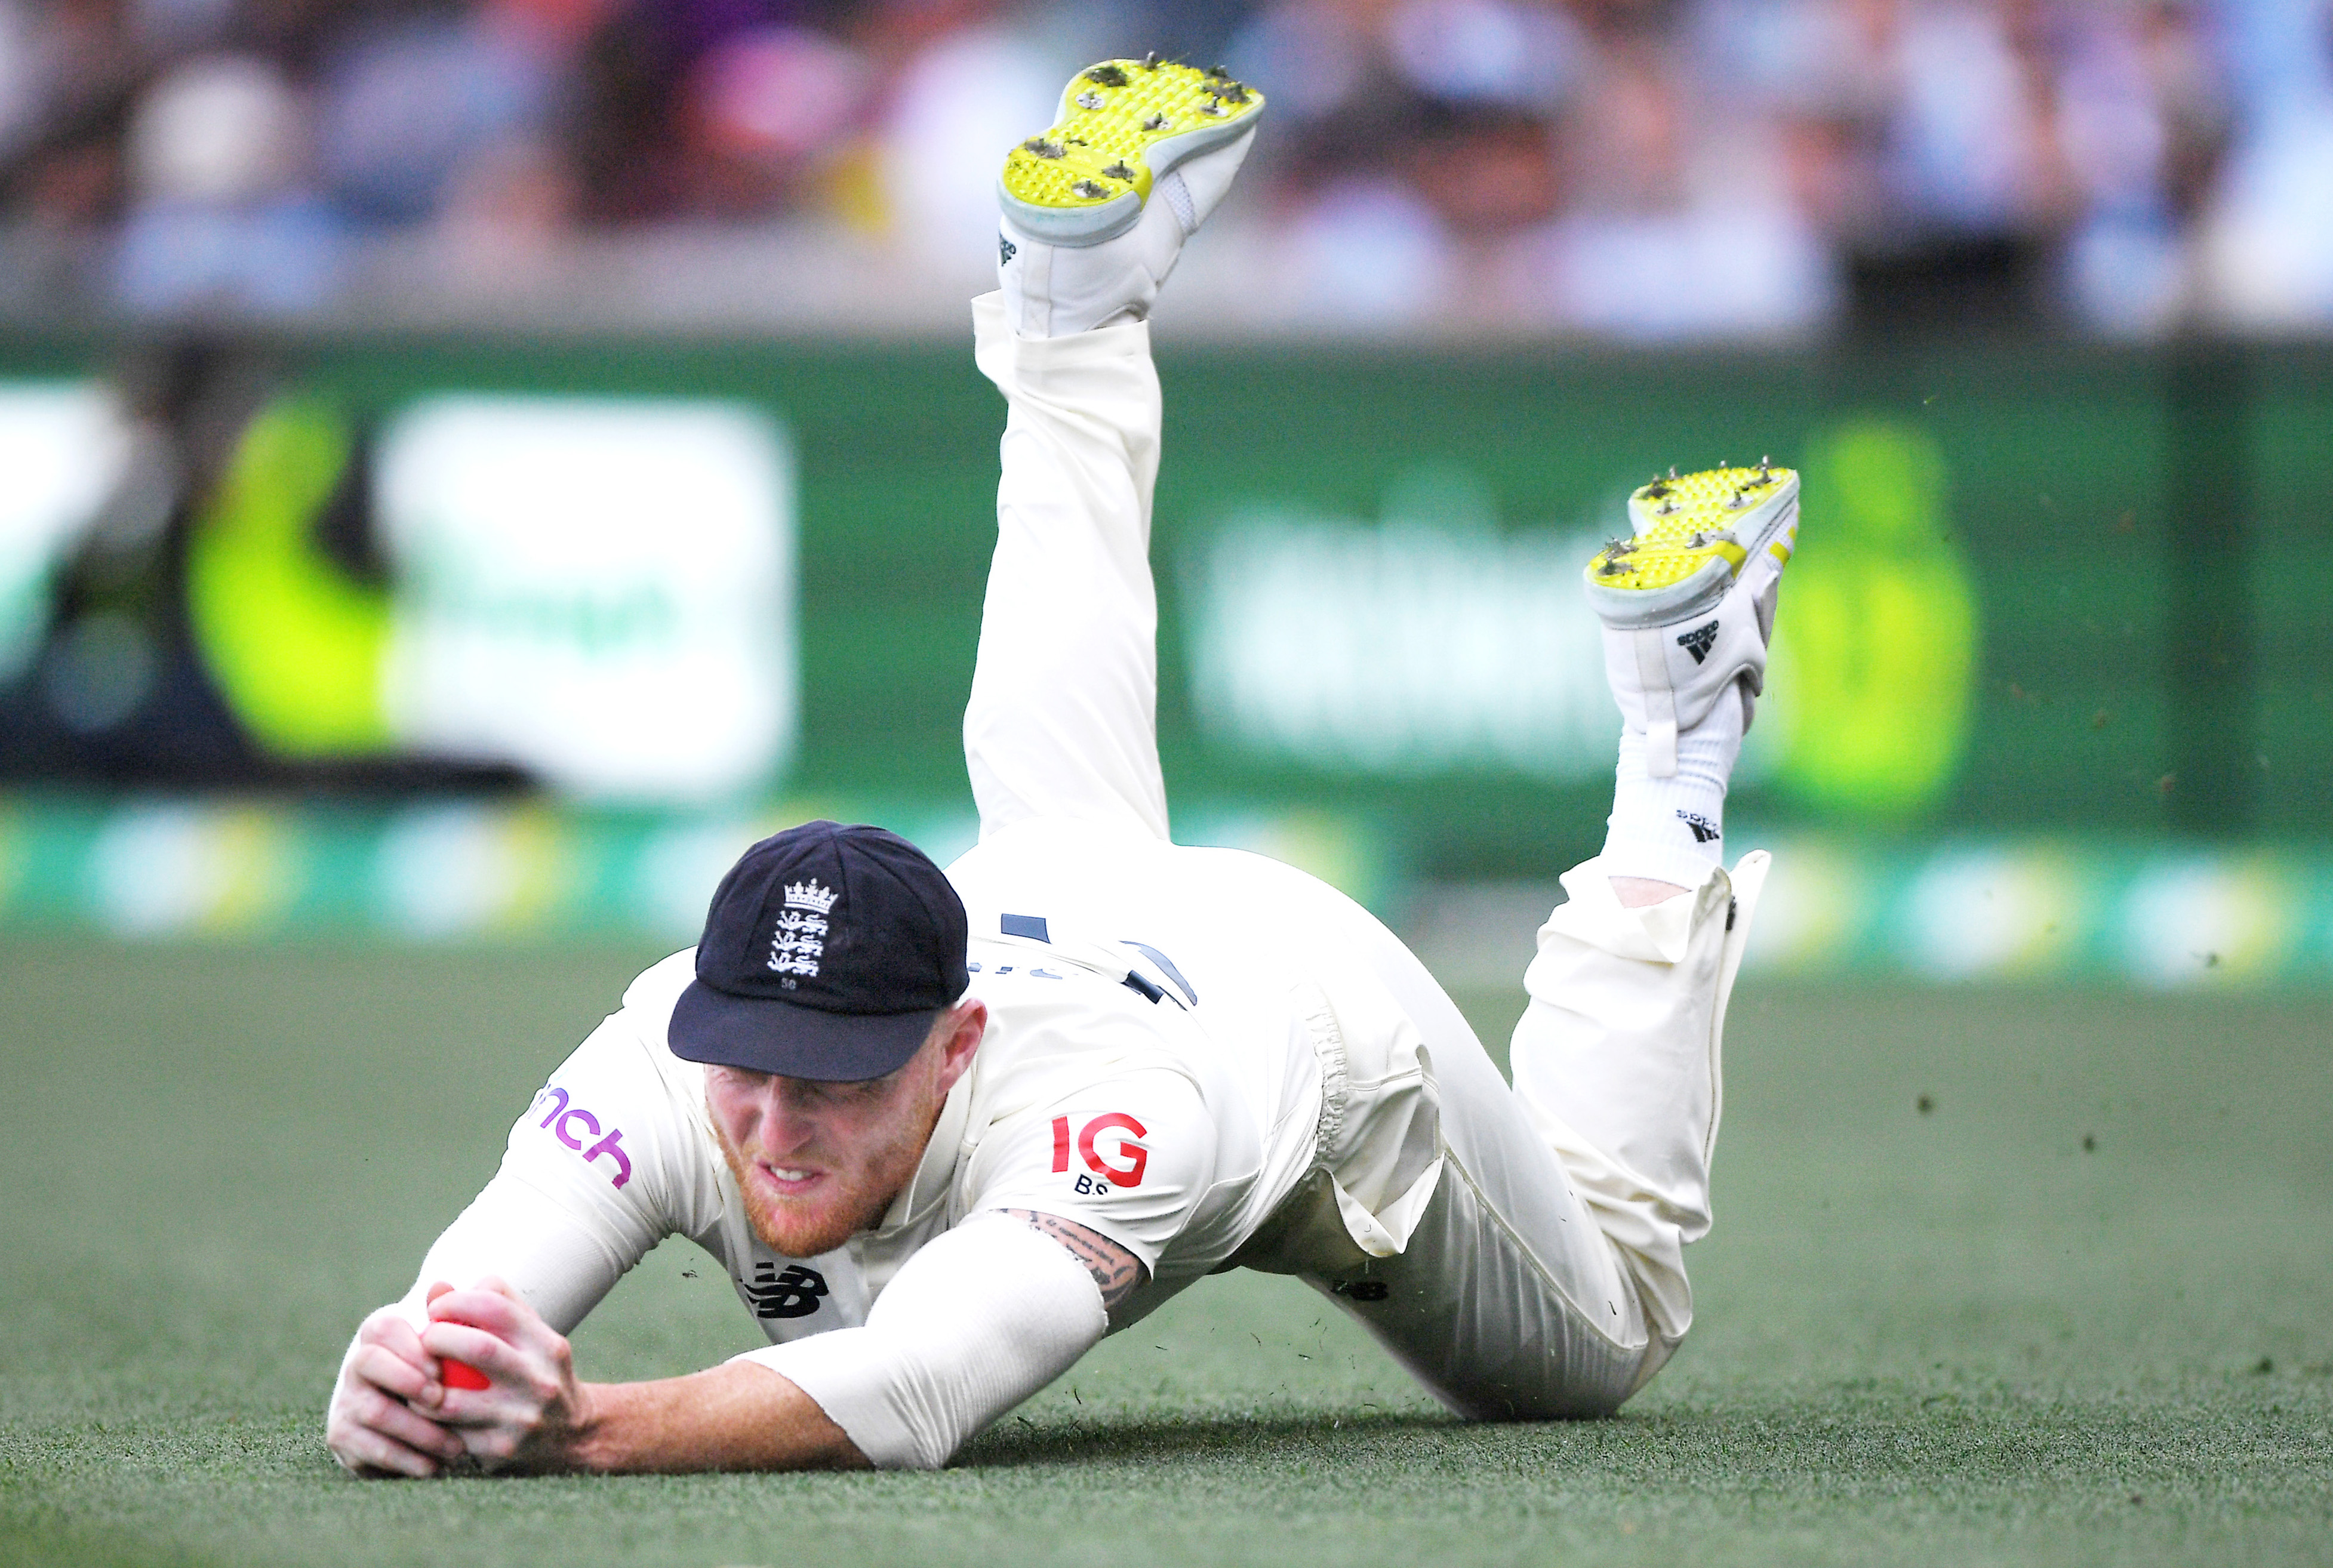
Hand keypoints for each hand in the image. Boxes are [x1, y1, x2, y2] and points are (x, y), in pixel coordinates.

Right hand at [325, 1301, 466, 1477]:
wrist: (415, 1414)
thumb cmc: (444, 1370)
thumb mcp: (452, 1344)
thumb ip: (452, 1315)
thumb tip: (441, 1285)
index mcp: (379, 1333)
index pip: (383, 1329)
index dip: (411, 1348)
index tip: (442, 1369)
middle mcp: (355, 1365)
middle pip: (369, 1363)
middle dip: (408, 1383)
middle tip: (442, 1402)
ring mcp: (345, 1401)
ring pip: (375, 1411)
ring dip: (419, 1430)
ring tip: (455, 1446)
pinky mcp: (342, 1437)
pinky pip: (371, 1449)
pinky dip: (407, 1459)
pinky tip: (435, 1466)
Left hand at [421, 1276, 597, 1472]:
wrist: (574, 1434)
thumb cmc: (537, 1372)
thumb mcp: (530, 1336)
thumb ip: (490, 1305)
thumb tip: (437, 1287)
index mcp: (547, 1346)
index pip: (496, 1307)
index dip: (457, 1302)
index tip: (436, 1308)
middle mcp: (539, 1381)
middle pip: (478, 1348)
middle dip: (437, 1339)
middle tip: (423, 1341)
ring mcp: (521, 1419)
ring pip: (451, 1401)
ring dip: (422, 1389)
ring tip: (417, 1381)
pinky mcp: (501, 1450)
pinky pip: (449, 1434)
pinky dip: (429, 1421)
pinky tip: (426, 1412)